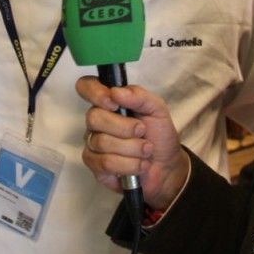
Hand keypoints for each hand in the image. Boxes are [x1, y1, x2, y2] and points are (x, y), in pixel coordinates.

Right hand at [76, 76, 189, 210]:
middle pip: (93, 118)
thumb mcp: (157, 109)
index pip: (86, 86)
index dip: (95, 92)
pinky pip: (104, 163)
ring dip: (132, 148)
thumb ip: (139, 96)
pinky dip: (128, 165)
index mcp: (108, 102)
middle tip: (142, 131)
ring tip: (146, 150)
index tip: (113, 103)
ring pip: (101, 143)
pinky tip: (139, 165)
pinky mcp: (95, 166)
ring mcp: (93, 144)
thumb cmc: (158, 134)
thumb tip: (116, 92)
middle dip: (124, 127)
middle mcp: (97, 122)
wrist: (166, 165)